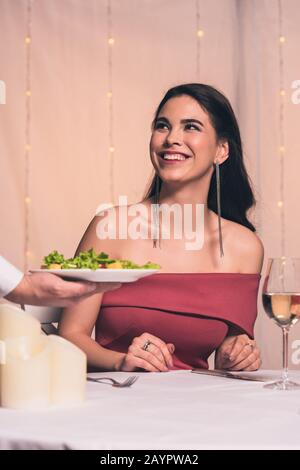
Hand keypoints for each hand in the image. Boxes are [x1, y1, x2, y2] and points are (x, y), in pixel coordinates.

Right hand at [5, 272, 120, 306]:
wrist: (24, 291)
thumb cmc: (38, 288)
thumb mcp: (58, 286)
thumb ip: (76, 288)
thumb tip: (91, 286)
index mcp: (75, 296)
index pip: (97, 288)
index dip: (110, 284)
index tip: (122, 281)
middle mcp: (74, 297)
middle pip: (96, 288)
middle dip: (109, 284)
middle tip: (122, 279)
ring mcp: (70, 295)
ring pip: (89, 287)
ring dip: (101, 282)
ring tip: (112, 279)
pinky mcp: (65, 291)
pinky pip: (81, 286)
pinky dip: (90, 282)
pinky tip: (93, 279)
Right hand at [118, 332, 174, 371]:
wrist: (126, 364)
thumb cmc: (142, 357)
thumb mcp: (154, 352)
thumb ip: (163, 349)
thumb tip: (172, 347)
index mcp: (146, 336)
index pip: (160, 344)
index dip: (167, 354)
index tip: (171, 363)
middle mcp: (138, 340)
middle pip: (155, 350)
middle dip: (163, 361)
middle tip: (166, 368)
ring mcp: (132, 348)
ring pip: (150, 357)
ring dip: (158, 365)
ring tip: (162, 371)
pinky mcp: (129, 358)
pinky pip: (143, 363)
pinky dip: (151, 368)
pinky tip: (155, 371)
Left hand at [215, 334, 260, 370]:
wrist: (231, 355)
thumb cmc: (228, 350)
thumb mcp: (223, 349)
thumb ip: (225, 351)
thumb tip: (227, 354)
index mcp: (242, 338)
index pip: (240, 343)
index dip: (235, 351)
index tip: (230, 358)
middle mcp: (251, 343)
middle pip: (246, 352)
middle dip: (236, 360)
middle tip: (229, 366)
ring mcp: (256, 352)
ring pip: (251, 359)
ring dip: (241, 366)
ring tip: (233, 368)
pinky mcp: (258, 361)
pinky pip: (255, 365)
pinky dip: (247, 369)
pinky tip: (241, 369)